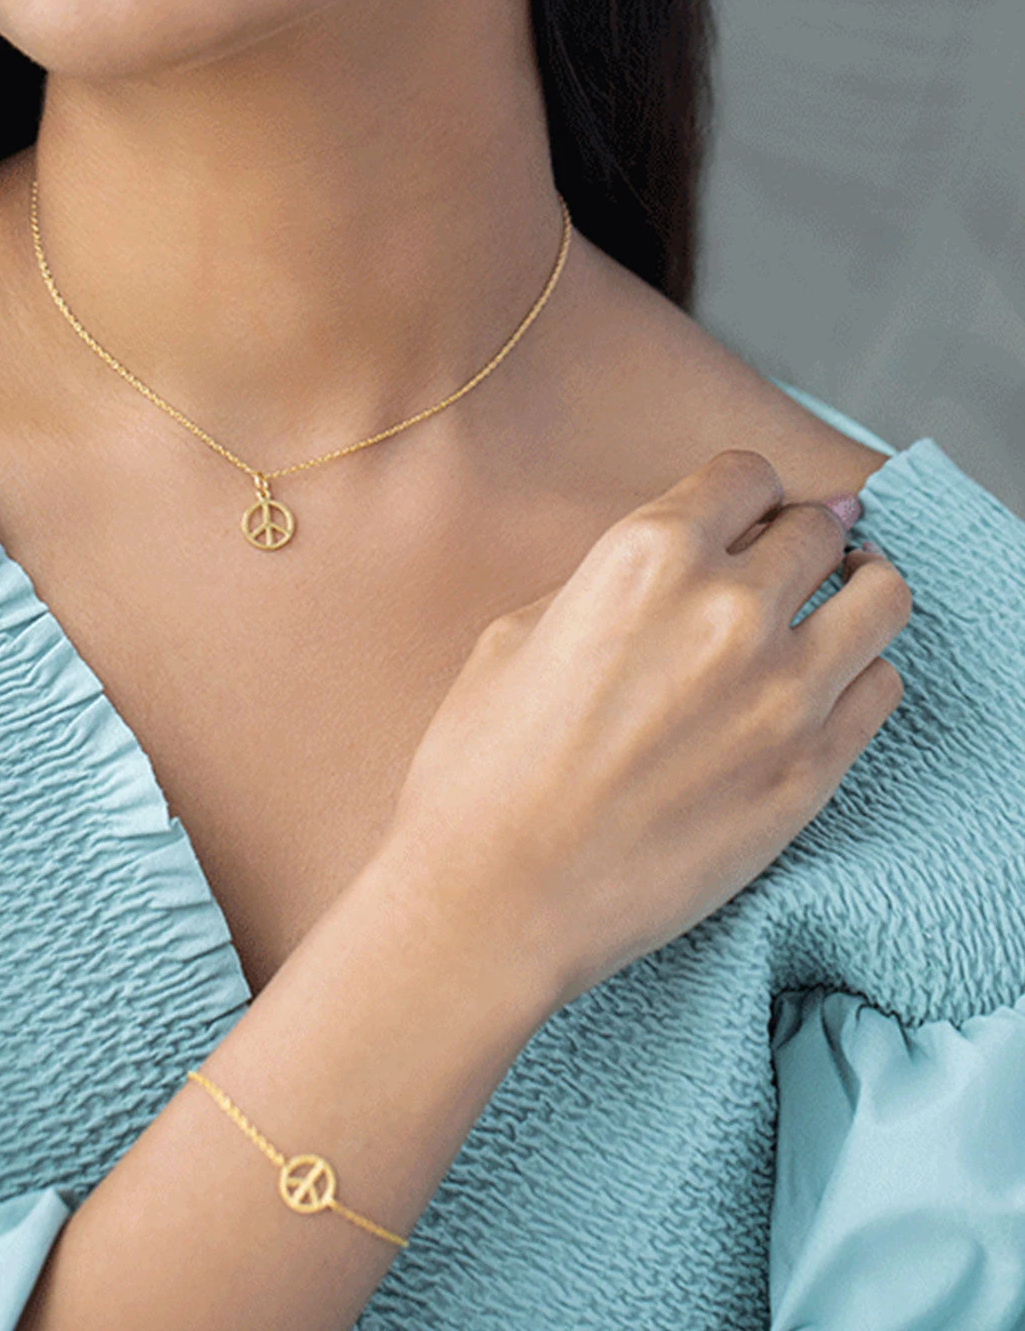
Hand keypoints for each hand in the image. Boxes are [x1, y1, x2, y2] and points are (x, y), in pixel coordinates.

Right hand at [385, 450, 911, 1014]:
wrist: (497, 895)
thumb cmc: (486, 764)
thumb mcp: (523, 629)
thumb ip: (613, 580)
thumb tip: (675, 568)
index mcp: (647, 555)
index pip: (747, 474)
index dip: (743, 496)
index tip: (743, 517)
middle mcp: (728, 608)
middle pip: (817, 530)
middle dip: (796, 542)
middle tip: (779, 571)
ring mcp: (783, 692)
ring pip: (881, 597)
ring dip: (855, 595)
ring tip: (829, 615)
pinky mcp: (812, 770)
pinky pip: (883, 687)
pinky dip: (860, 676)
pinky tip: (820, 690)